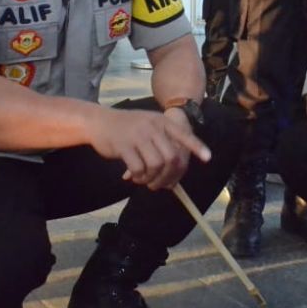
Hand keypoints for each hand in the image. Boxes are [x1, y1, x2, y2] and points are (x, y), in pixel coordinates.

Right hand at [87, 107, 210, 190]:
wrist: (98, 122)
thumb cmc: (126, 129)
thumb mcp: (147, 127)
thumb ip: (161, 145)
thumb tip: (173, 175)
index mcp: (161, 122)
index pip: (183, 134)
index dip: (196, 146)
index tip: (208, 158)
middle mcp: (152, 127)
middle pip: (172, 157)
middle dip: (169, 176)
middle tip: (161, 185)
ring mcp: (138, 135)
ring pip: (157, 165)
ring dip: (153, 179)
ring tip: (145, 181)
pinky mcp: (124, 146)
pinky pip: (139, 168)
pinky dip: (140, 178)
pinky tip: (134, 177)